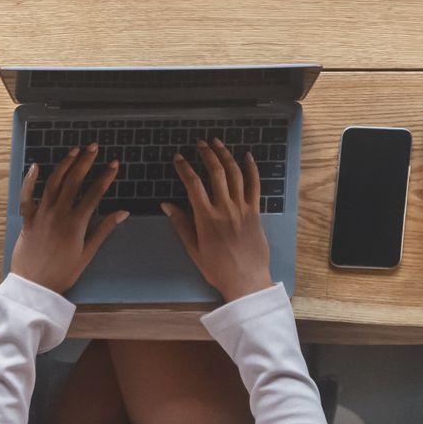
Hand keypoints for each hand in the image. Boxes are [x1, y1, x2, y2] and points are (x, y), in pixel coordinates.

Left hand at [10, 144, 126, 293]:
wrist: (34, 285)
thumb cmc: (63, 272)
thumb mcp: (87, 254)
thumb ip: (103, 230)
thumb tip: (122, 212)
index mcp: (76, 223)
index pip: (94, 193)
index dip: (105, 176)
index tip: (114, 164)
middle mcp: (58, 213)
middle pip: (74, 181)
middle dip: (85, 162)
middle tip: (94, 147)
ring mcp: (41, 214)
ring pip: (53, 182)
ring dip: (64, 164)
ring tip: (74, 151)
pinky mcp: (27, 218)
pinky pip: (27, 195)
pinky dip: (30, 179)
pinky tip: (36, 165)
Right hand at [164, 138, 273, 302]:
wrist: (246, 280)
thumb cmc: (217, 268)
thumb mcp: (193, 249)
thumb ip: (181, 224)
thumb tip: (166, 204)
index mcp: (206, 218)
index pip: (193, 184)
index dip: (184, 168)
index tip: (178, 157)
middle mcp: (225, 208)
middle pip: (215, 173)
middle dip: (206, 154)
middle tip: (199, 143)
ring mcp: (242, 208)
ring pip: (234, 174)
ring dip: (225, 155)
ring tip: (217, 143)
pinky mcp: (256, 211)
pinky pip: (255, 185)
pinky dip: (251, 169)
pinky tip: (247, 156)